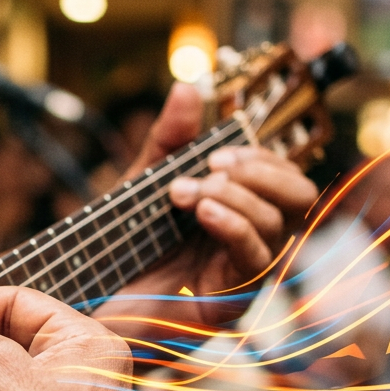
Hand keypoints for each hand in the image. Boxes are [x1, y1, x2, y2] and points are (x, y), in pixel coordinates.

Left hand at [95, 82, 319, 330]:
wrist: (89, 304)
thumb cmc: (120, 249)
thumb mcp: (145, 183)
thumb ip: (169, 140)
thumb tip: (190, 86)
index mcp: (240, 210)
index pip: (281, 175)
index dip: (260, 156)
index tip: (214, 153)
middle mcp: (252, 240)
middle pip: (300, 196)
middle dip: (261, 170)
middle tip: (212, 166)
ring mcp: (247, 273)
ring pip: (279, 222)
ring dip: (234, 195)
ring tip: (184, 194)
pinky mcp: (235, 301)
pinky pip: (256, 257)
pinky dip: (233, 224)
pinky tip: (204, 211)